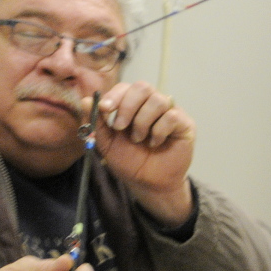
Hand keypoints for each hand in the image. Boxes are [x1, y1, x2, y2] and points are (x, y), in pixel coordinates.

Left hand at [85, 83, 195, 226]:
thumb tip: (85, 100)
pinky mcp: (184, 124)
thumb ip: (96, 123)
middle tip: (120, 127)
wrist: (149, 183)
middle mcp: (152, 104)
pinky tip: (154, 143)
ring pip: (157, 101)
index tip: (104, 109)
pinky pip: (171, 116)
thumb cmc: (130, 161)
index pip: (126, 87)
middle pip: (143, 87)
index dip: (115, 95)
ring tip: (138, 139)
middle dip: (128, 106)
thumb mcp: (107, 144)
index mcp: (134, 106)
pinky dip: (158, 131)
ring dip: (142, 122)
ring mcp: (170, 112)